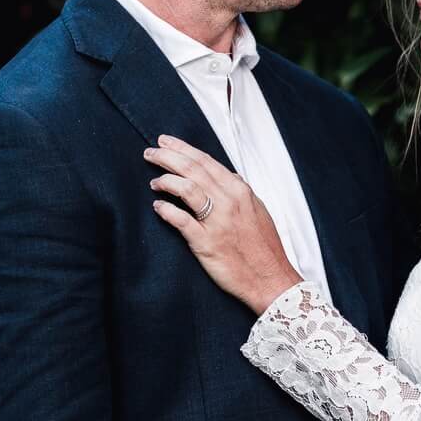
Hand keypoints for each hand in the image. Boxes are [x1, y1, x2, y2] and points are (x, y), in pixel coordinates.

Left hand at [145, 137, 301, 313]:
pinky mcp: (206, 243)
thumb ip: (241, 191)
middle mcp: (228, 201)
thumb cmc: (264, 247)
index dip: (182, 148)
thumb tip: (229, 175)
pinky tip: (158, 206)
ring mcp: (217, 221)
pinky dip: (166, 210)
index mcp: (239, 190)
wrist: (270, 279)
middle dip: (167, 157)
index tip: (165, 142)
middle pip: (192, 169)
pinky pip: (180, 220)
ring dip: (165, 180)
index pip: (205, 161)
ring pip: (185, 188)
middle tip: (150, 153)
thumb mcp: (258, 210)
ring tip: (154, 181)